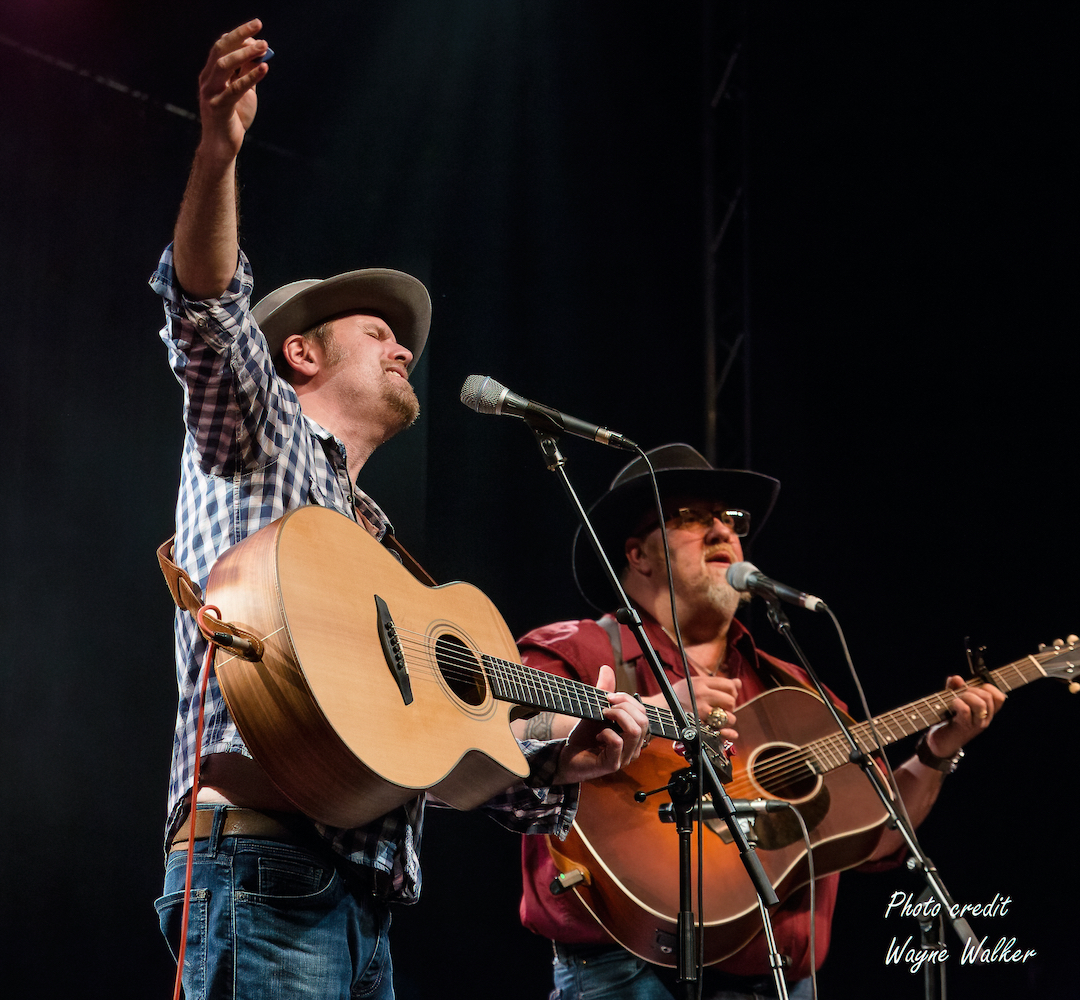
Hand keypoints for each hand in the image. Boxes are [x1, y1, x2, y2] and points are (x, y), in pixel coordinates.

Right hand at [197, 19, 270, 160]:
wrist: (223, 145)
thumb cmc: (233, 118)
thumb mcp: (243, 92)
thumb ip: (247, 73)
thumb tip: (259, 53)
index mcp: (211, 74)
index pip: (222, 46)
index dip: (238, 35)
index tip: (256, 27)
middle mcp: (207, 79)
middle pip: (220, 49)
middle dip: (239, 35)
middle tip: (258, 25)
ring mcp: (210, 92)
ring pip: (224, 65)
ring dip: (244, 53)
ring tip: (263, 46)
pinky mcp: (219, 107)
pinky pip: (235, 89)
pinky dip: (250, 77)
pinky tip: (264, 69)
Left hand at [552, 666, 650, 783]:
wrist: (568, 757)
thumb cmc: (584, 737)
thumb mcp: (595, 711)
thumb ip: (604, 691)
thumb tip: (607, 668)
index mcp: (633, 734)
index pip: (643, 713)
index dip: (628, 700)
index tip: (609, 696)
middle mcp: (633, 746)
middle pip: (643, 720)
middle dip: (624, 706)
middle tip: (606, 706)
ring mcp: (624, 757)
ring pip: (635, 731)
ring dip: (617, 717)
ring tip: (603, 716)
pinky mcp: (612, 764)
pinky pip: (617, 742)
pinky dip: (606, 732)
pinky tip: (598, 735)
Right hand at [652, 675, 740, 741]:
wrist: (658, 710)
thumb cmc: (677, 696)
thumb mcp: (694, 683)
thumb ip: (716, 683)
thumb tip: (738, 683)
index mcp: (701, 682)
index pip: (729, 686)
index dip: (731, 693)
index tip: (725, 698)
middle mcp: (701, 695)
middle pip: (730, 701)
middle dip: (729, 707)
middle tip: (721, 709)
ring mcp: (700, 711)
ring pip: (728, 717)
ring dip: (727, 721)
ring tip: (719, 720)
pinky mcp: (698, 725)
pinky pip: (721, 731)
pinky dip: (728, 734)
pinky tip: (730, 733)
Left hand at [925, 675, 1004, 758]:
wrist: (940, 742)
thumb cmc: (948, 719)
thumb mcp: (953, 699)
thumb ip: (955, 687)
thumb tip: (957, 678)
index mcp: (986, 712)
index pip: (999, 697)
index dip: (988, 687)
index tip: (973, 687)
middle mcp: (984, 718)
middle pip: (988, 697)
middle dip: (972, 689)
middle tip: (960, 694)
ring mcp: (975, 724)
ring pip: (980, 704)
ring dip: (966, 696)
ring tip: (956, 699)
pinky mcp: (963, 727)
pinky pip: (965, 710)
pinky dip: (957, 703)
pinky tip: (952, 704)